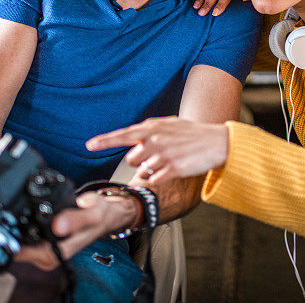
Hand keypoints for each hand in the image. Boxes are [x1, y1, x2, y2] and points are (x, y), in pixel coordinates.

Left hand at [15, 192, 138, 270]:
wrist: (105, 216)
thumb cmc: (100, 214)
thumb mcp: (93, 211)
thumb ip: (76, 218)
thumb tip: (57, 225)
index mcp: (61, 251)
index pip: (27, 254)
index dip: (13, 243)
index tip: (7, 227)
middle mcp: (52, 255)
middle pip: (20, 251)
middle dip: (12, 234)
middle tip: (10, 213)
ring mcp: (48, 251)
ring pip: (22, 246)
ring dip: (18, 232)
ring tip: (19, 211)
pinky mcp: (46, 245)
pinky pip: (28, 241)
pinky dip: (25, 230)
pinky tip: (28, 218)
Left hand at [86, 117, 229, 184]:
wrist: (216, 142)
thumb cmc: (192, 133)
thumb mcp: (169, 124)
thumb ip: (149, 130)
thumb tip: (134, 136)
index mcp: (152, 128)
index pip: (122, 135)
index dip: (104, 141)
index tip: (89, 145)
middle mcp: (154, 141)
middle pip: (131, 159)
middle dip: (140, 161)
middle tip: (157, 156)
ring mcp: (162, 156)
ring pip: (142, 171)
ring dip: (151, 170)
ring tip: (168, 162)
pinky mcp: (172, 170)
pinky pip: (155, 180)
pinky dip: (161, 178)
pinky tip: (173, 169)